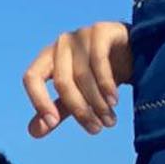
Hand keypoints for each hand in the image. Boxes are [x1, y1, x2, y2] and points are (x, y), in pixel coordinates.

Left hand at [23, 22, 132, 138]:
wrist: (132, 54)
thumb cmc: (99, 76)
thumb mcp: (77, 96)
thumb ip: (57, 111)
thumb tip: (33, 132)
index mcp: (49, 58)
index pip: (32, 77)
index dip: (39, 101)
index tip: (53, 123)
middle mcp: (62, 44)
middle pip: (62, 82)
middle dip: (79, 110)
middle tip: (96, 129)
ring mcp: (81, 35)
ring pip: (82, 75)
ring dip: (97, 103)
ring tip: (109, 121)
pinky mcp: (101, 31)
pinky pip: (99, 60)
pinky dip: (106, 85)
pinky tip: (113, 101)